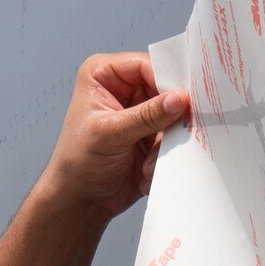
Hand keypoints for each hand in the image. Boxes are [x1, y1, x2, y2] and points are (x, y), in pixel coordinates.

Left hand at [39, 53, 191, 221]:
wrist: (80, 200)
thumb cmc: (78, 162)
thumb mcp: (110, 134)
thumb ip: (147, 115)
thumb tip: (179, 99)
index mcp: (104, 75)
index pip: (146, 65)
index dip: (168, 80)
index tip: (186, 99)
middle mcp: (123, 88)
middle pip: (165, 88)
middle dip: (171, 115)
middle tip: (177, 132)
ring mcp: (139, 111)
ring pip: (173, 115)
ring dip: (165, 141)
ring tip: (147, 162)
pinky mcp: (151, 133)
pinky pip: (172, 136)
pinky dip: (163, 155)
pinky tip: (145, 170)